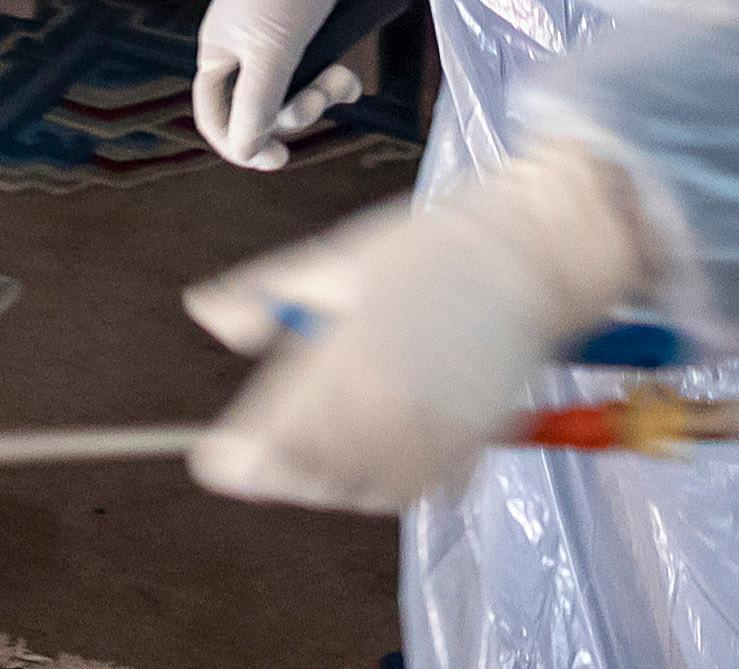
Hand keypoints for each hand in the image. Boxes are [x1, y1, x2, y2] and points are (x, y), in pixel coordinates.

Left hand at [186, 144, 653, 514]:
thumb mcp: (336, 258)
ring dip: (327, 482)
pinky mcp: (467, 445)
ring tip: (313, 457)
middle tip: (261, 454)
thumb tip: (205, 314)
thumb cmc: (431, 247)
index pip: (276, 435)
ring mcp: (430, 430)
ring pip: (358, 491)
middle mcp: (385, 403)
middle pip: (311, 473)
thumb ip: (264, 293)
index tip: (215, 462)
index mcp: (346, 354)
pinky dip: (380, 487)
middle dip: (278, 470)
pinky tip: (369, 457)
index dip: (238, 460)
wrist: (533, 251)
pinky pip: (410, 492)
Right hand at [188, 0, 378, 169]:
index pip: (214, 116)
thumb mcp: (270, 57)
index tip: (279, 159)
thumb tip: (244, 152)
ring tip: (344, 78)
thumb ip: (255, 108)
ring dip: (322, 95)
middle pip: (260, 108)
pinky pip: (315, 71)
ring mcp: (273, 38)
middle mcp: (240, 48)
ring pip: (292, 92)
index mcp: (217, 52)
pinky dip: (335, 79)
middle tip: (322, 97)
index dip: (240, 145)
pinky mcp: (305, 29)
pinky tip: (353, 75)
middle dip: (297, 111)